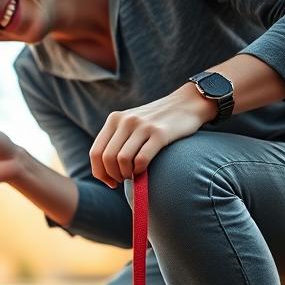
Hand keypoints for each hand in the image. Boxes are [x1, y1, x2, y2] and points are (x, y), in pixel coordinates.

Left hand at [90, 84, 215, 187]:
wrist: (188, 103)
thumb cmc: (157, 120)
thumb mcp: (131, 123)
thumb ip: (116, 140)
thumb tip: (105, 171)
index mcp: (114, 119)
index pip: (95, 152)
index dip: (99, 172)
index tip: (109, 181)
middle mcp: (125, 121)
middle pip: (107, 158)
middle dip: (112, 175)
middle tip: (122, 180)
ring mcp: (142, 126)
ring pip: (122, 160)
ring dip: (125, 174)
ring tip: (133, 175)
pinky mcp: (160, 133)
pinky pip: (141, 159)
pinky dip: (139, 170)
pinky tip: (143, 170)